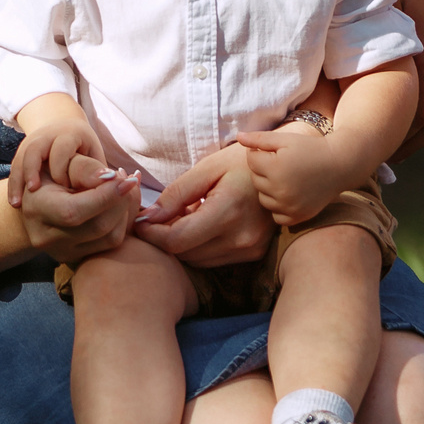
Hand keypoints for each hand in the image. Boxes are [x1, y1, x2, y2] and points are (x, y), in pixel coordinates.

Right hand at [8, 116, 105, 206]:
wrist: (65, 134)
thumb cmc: (85, 152)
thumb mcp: (94, 158)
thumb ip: (96, 171)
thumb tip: (110, 182)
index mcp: (71, 132)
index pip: (62, 147)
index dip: (61, 168)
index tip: (66, 188)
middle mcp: (48, 134)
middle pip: (35, 149)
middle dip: (33, 170)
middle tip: (37, 191)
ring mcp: (31, 142)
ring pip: (21, 157)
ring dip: (20, 179)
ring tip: (18, 203)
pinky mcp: (21, 153)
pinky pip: (15, 169)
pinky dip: (14, 185)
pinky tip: (16, 203)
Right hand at [18, 150, 139, 263]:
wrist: (39, 198)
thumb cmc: (51, 173)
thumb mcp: (61, 162)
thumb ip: (84, 168)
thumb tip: (112, 178)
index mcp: (37, 210)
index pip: (75, 211)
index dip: (106, 196)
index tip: (126, 179)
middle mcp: (46, 238)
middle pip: (98, 227)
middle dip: (121, 202)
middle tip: (129, 180)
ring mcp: (62, 252)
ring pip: (109, 239)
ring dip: (125, 212)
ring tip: (125, 189)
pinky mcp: (77, 258)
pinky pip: (110, 244)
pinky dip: (122, 222)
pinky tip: (120, 203)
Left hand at [135, 146, 272, 269]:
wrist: (285, 170)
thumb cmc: (242, 162)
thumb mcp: (206, 168)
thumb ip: (176, 195)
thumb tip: (148, 219)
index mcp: (229, 211)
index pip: (177, 240)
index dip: (152, 234)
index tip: (139, 221)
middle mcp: (241, 238)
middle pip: (184, 253)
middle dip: (164, 238)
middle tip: (157, 216)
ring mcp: (250, 249)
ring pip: (197, 260)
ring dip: (182, 244)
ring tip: (183, 216)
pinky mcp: (253, 253)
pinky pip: (213, 259)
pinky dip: (199, 246)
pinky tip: (201, 223)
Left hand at [235, 124, 344, 225]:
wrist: (340, 165)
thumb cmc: (311, 149)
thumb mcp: (285, 139)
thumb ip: (259, 139)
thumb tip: (238, 137)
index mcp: (275, 168)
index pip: (251, 160)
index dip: (260, 152)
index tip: (275, 151)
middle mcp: (280, 190)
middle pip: (256, 180)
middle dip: (264, 170)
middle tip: (281, 163)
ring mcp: (288, 206)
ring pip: (263, 198)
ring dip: (269, 189)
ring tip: (286, 178)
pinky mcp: (297, 217)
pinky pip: (276, 216)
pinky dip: (279, 207)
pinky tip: (289, 194)